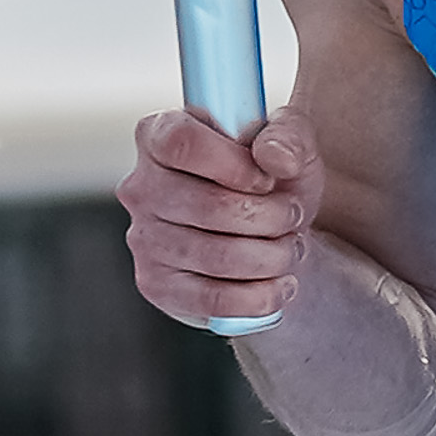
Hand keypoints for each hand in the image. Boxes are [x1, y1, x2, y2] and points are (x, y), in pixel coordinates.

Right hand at [119, 108, 317, 325]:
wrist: (268, 234)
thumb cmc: (269, 180)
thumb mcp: (289, 144)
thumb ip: (288, 136)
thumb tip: (274, 158)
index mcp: (159, 135)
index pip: (180, 142)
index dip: (232, 163)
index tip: (267, 178)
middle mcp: (141, 187)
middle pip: (208, 205)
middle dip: (271, 217)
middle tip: (294, 216)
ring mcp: (144, 239)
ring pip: (218, 256)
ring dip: (273, 256)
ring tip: (292, 248)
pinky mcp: (156, 286)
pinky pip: (213, 300)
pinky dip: (260, 296)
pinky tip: (281, 284)